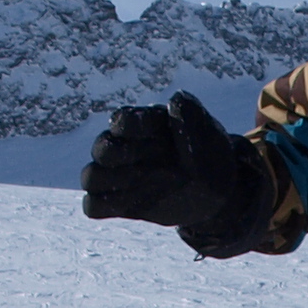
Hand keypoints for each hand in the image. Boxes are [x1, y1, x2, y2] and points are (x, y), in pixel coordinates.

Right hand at [81, 92, 269, 254]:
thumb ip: (191, 114)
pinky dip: (100, 206)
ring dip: (105, 181)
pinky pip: (93, 206)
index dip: (129, 127)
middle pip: (101, 148)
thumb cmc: (210, 156)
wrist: (217, 193)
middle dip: (115, 155)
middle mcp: (128, 148)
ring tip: (136, 185)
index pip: (123, 121)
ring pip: (90, 177)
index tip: (154, 137)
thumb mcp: (208, 133)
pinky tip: (128, 204)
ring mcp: (123, 176)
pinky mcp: (122, 203)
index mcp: (147, 126)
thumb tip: (175, 100)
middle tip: (142, 165)